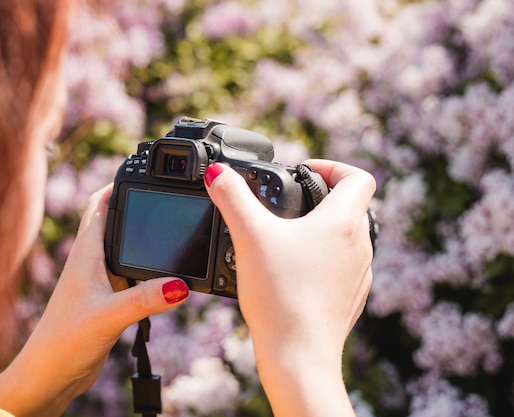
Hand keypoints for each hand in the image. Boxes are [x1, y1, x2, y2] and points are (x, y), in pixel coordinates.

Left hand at [0, 184, 188, 416]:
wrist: (49, 374)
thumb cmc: (63, 341)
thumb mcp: (108, 316)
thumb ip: (145, 299)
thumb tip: (181, 285)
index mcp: (86, 254)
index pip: (99, 205)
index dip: (116, 184)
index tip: (140, 172)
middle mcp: (91, 263)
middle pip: (115, 222)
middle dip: (136, 207)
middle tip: (164, 197)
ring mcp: (99, 281)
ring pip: (124, 249)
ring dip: (142, 239)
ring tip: (170, 231)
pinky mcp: (107, 300)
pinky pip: (131, 275)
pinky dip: (148, 269)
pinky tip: (164, 279)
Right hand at [204, 159, 375, 416]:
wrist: (299, 356)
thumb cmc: (280, 296)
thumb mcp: (249, 236)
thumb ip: (231, 197)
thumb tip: (217, 172)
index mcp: (343, 222)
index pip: (358, 177)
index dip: (333, 166)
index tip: (305, 172)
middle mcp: (360, 246)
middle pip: (352, 206)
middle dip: (322, 198)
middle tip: (289, 204)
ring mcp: (359, 275)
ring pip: (348, 238)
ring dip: (323, 231)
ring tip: (288, 238)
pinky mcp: (350, 299)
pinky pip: (343, 268)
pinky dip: (323, 261)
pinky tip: (294, 273)